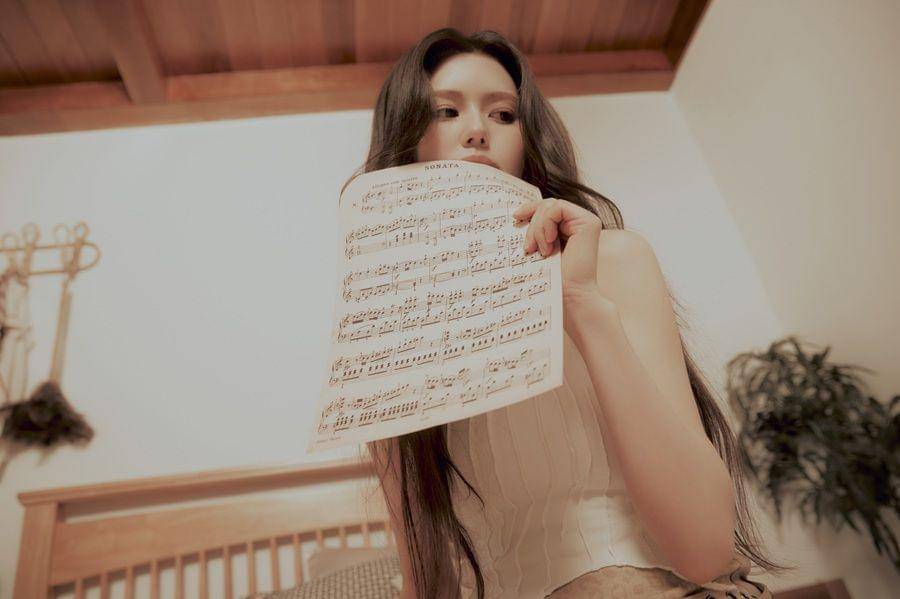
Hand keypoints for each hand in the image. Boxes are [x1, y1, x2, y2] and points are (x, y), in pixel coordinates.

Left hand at [513, 198, 615, 322]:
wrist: (569, 296)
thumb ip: (537, 230)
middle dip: (532, 224)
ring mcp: (586, 221)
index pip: (547, 207)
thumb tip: (517, 213)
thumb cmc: (554, 279)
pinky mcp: (589, 223)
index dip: (530, 209)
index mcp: (570, 227)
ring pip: (551, 206)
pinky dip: (546, 224)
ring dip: (538, 228)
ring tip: (541, 251)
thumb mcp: (539, 248)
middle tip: (529, 248)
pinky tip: (548, 244)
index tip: (515, 219)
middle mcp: (580, 222)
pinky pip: (558, 208)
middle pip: (547, 205)